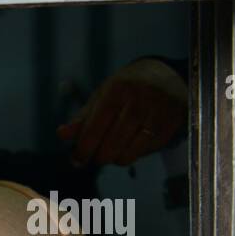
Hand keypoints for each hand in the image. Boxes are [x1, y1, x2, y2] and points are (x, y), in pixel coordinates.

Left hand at [57, 58, 187, 166]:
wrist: (167, 75)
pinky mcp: (172, 125)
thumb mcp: (102, 96)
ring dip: (116, 158)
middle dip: (98, 156)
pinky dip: (135, 154)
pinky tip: (132, 144)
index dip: (83, 150)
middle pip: (110, 147)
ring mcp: (159, 113)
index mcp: (117, 90)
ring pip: (128, 154)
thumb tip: (62, 135)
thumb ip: (82, 118)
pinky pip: (146, 152)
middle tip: (96, 154)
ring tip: (113, 149)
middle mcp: (139, 101)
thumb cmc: (126, 88)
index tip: (76, 160)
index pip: (94, 129)